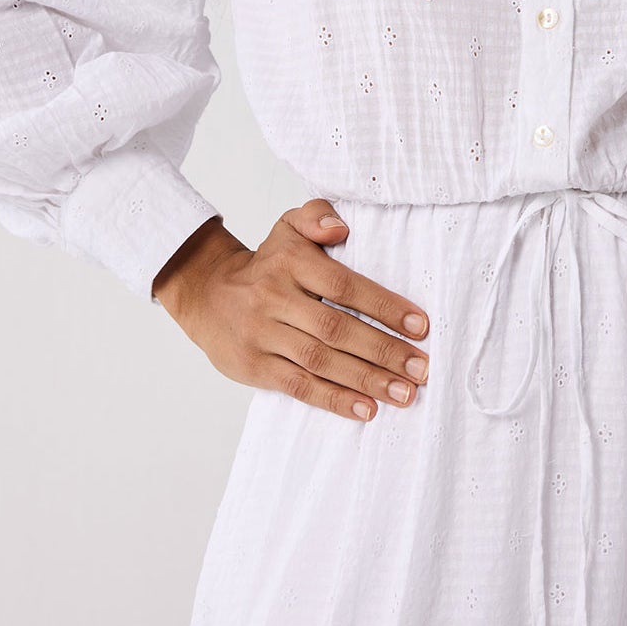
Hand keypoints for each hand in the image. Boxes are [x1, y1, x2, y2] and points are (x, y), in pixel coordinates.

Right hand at [151, 199, 431, 421]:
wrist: (205, 294)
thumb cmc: (265, 263)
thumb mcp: (287, 226)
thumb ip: (316, 216)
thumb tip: (341, 228)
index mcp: (291, 262)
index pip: (344, 285)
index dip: (384, 306)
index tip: (419, 326)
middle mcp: (274, 298)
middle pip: (336, 329)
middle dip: (384, 351)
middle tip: (421, 369)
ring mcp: (262, 335)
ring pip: (320, 361)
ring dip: (366, 380)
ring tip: (404, 394)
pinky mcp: (253, 366)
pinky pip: (298, 386)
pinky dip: (334, 399)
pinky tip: (365, 409)